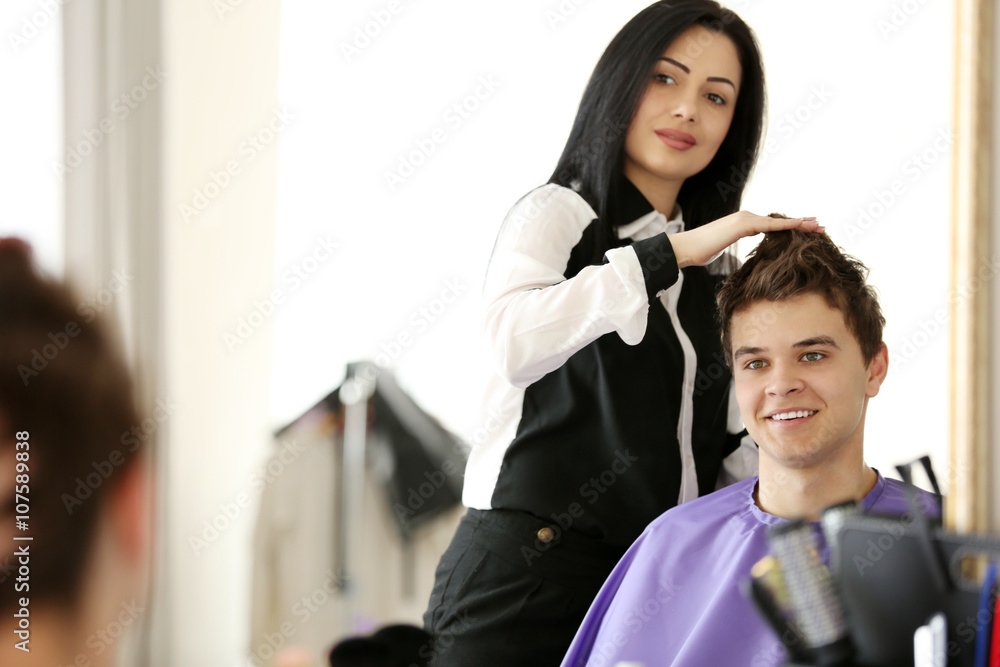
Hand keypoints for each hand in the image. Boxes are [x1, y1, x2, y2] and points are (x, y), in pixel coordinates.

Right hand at [669, 211, 823, 267]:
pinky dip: (788, 225)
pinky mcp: (744, 224)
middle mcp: (746, 218)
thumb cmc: (699, 252)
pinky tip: (802, 226)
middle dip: (801, 223)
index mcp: (743, 224)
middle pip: (779, 220)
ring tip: (818, 226)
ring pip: (779, 221)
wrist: (686, 247)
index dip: (790, 227)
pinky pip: (771, 225)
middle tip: (820, 226)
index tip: (806, 230)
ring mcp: (745, 219)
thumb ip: (733, 249)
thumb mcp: (721, 250)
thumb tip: (739, 260)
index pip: (772, 225)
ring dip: (801, 223)